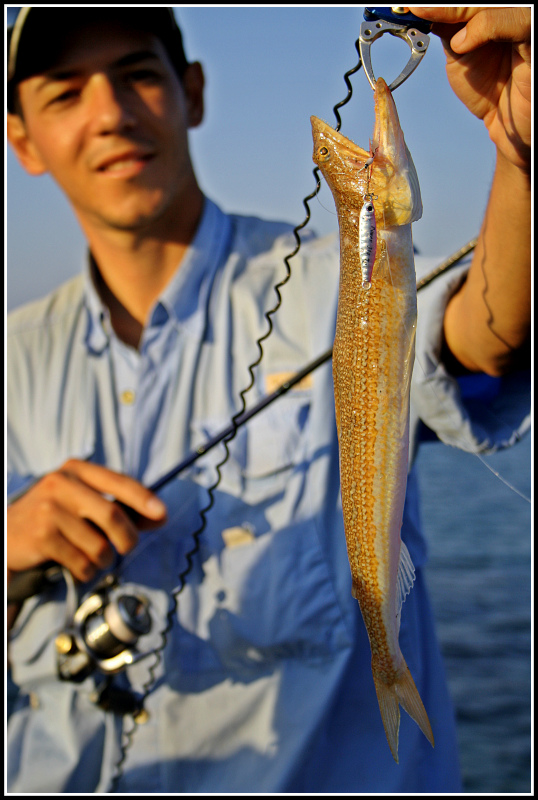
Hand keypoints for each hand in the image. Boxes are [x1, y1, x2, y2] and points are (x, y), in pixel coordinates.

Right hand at [7, 460, 166, 583]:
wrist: (6, 535)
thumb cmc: (54, 518)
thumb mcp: (83, 503)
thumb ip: (120, 507)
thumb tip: (159, 517)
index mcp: (76, 469)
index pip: (118, 481)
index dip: (144, 499)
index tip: (162, 514)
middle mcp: (61, 483)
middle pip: (112, 514)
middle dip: (128, 538)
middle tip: (127, 548)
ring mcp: (49, 509)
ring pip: (99, 544)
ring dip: (103, 559)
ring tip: (91, 556)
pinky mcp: (41, 536)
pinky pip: (81, 562)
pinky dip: (87, 571)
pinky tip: (76, 565)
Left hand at [408, 7, 530, 170]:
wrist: (509, 126)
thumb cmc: (491, 90)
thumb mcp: (461, 53)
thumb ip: (448, 27)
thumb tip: (420, 9)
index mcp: (496, 12)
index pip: (466, 0)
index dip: (438, 5)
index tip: (406, 8)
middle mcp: (512, 12)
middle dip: (442, 5)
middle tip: (412, 10)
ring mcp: (524, 23)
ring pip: (492, 3)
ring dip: (455, 9)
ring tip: (427, 18)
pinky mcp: (533, 38)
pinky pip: (513, 21)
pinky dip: (483, 27)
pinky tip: (460, 43)